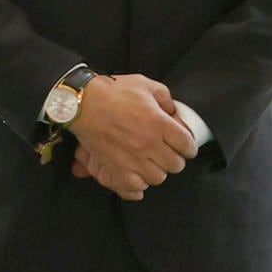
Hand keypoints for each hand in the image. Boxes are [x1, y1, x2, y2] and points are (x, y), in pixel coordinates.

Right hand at [66, 74, 195, 200]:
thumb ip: (164, 96)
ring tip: (151, 163)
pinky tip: (137, 173)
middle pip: (176, 165)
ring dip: (157, 171)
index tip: (184, 146)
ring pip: (158, 178)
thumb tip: (172, 109)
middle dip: (174, 159)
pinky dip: (139, 183)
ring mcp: (133, 158)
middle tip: (167, 153)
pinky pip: (136, 186)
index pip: (188, 145)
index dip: (189, 147)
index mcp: (159, 123)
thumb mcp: (144, 84)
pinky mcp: (117, 168)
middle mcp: (149, 144)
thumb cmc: (113, 91)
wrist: (83, 103)